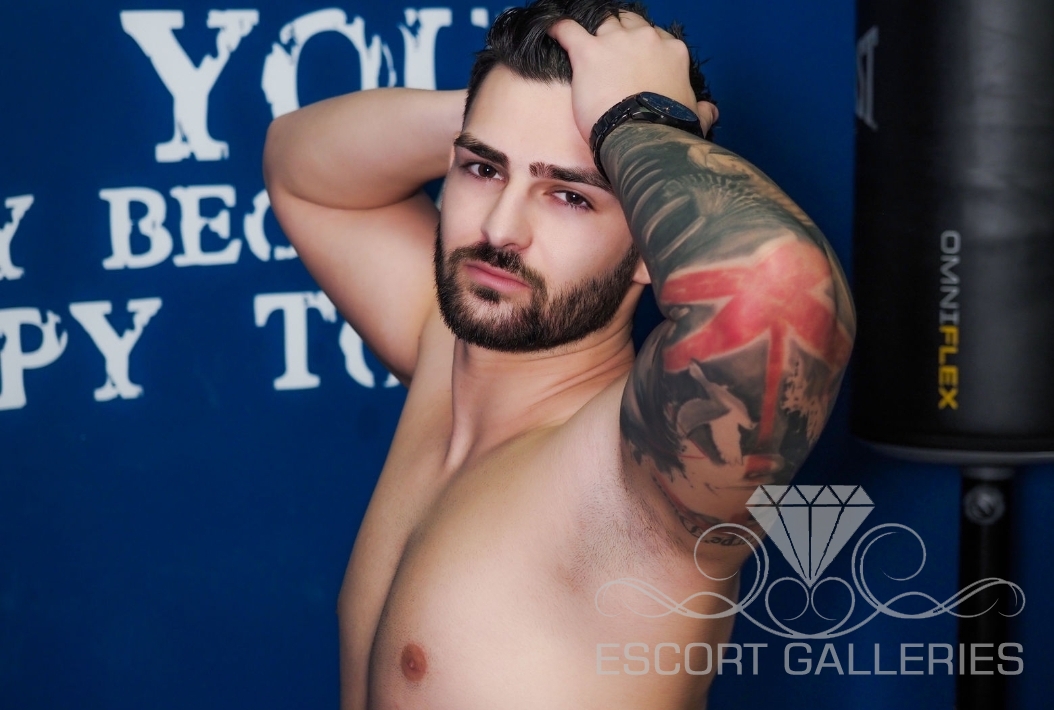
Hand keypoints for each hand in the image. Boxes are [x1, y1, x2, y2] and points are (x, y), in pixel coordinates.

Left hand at [548, 13, 717, 144]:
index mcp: (672, 52)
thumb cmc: (668, 129)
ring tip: (590, 46)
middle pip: (631, 26)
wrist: (642, 136)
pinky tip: (552, 30)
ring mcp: (616, 42)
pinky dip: (558, 28)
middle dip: (623, 35)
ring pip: (604, 23)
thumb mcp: (694, 118)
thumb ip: (702, 110)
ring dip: (598, 33)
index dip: (647, 50)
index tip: (640, 62)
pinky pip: (568, 30)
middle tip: (614, 53)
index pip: (658, 40)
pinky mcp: (588, 52)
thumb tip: (710, 111)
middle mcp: (646, 39)